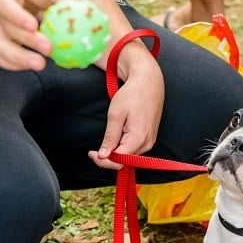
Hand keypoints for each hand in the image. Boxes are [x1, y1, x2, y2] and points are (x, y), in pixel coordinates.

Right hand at [0, 0, 72, 69]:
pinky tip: (32, 65)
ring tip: (40, 64)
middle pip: (5, 29)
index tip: (34, 26)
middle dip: (27, 41)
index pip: (4, 3)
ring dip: (18, 59)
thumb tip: (87, 14)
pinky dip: (14, 64)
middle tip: (49, 49)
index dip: (17, 16)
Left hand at [88, 44, 164, 169]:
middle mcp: (147, 143)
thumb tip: (104, 156)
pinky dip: (123, 146)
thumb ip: (110, 138)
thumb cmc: (132, 94)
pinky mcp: (150, 137)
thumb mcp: (115, 115)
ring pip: (129, 155)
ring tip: (109, 136)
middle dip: (108, 157)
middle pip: (125, 161)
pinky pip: (135, 148)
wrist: (149, 81)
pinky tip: (118, 135)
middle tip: (94, 149)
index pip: (119, 161)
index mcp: (138, 138)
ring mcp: (150, 140)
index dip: (103, 161)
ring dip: (116, 151)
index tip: (91, 153)